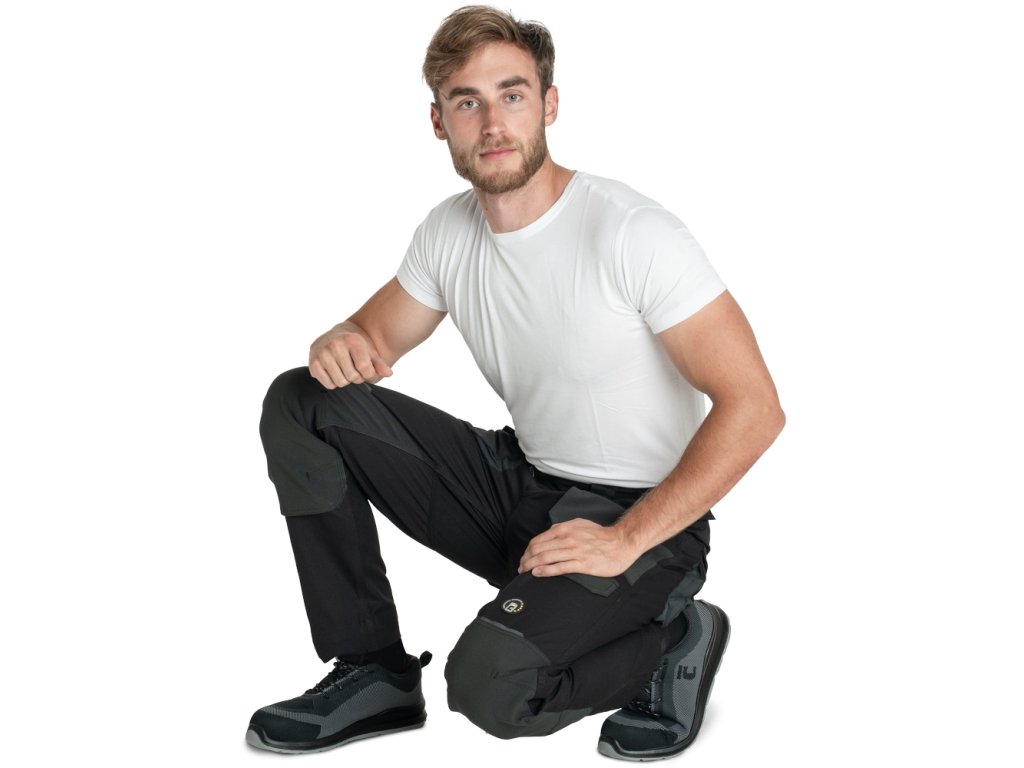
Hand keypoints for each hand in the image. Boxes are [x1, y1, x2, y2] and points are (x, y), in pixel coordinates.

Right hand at [309, 324, 392, 388]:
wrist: (337, 336)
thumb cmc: (357, 347)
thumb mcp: (370, 352)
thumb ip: (379, 364)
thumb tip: (388, 373)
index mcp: (352, 340)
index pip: (364, 368)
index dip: (368, 374)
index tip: (366, 369)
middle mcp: (335, 344)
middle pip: (352, 377)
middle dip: (356, 377)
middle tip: (353, 369)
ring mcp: (322, 353)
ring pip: (340, 382)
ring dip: (345, 380)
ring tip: (344, 370)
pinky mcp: (313, 363)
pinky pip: (328, 384)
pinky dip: (333, 383)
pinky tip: (334, 372)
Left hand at [517, 518, 640, 577]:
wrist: (621, 543)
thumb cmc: (601, 535)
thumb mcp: (579, 524)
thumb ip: (564, 528)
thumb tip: (550, 533)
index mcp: (564, 529)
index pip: (537, 540)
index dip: (527, 551)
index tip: (523, 559)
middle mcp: (567, 538)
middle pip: (538, 550)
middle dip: (525, 560)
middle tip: (520, 568)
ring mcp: (574, 551)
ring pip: (545, 558)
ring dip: (531, 566)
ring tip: (524, 572)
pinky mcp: (582, 563)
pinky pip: (559, 567)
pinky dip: (545, 571)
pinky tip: (537, 573)